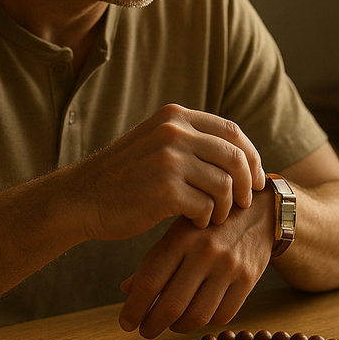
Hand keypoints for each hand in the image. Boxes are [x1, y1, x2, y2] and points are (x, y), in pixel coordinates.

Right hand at [70, 104, 264, 239]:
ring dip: (225, 207)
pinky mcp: (164, 189)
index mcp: (175, 117)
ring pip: (224, 185)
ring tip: (212, 217)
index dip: (251, 157)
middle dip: (246, 184)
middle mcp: (174, 132)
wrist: (82, 198)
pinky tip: (193, 222)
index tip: (256, 179)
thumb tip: (242, 154)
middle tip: (242, 204)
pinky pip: (206, 207)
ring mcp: (169, 159)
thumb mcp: (156, 143)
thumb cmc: (124, 177)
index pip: (232, 132)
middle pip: (235, 157)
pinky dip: (205, 219)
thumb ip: (191, 140)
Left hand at [117, 187, 275, 337]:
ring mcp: (229, 267)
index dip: (134, 308)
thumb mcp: (178, 230)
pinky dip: (205, 322)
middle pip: (172, 304)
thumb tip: (127, 290)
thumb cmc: (209, 222)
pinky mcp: (249, 279)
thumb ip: (154, 260)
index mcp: (181, 237)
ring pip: (197, 316)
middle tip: (144, 331)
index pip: (150, 282)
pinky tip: (196, 315)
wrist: (260, 209)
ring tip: (170, 324)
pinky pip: (222, 315)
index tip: (126, 323)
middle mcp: (205, 252)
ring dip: (177, 327)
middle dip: (152, 325)